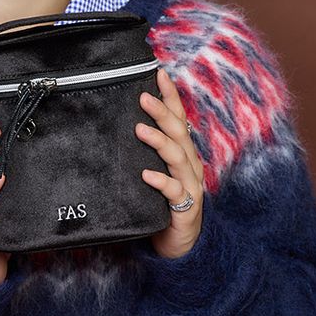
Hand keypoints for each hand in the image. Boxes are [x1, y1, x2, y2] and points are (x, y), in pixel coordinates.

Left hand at [135, 67, 204, 258]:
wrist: (179, 242)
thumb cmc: (163, 201)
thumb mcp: (156, 168)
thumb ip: (147, 148)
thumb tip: (125, 119)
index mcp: (183, 152)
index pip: (179, 117)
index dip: (170, 95)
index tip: (159, 73)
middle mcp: (189, 164)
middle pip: (179, 132)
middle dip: (162, 112)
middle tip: (142, 96)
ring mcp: (190, 185)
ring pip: (178, 157)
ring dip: (159, 141)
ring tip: (140, 129)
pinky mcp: (185, 207)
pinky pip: (174, 192)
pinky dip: (161, 181)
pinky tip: (146, 175)